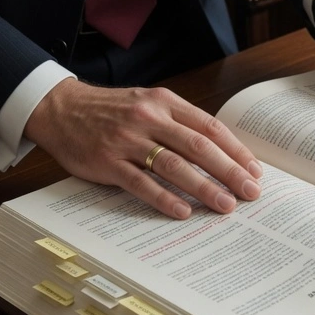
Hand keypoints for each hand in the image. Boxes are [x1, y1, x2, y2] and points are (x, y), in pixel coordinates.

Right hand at [25, 80, 262, 219]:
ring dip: (204, 188)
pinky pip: (141, 183)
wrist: (60, 108)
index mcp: (164, 102)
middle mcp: (149, 119)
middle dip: (229, 172)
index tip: (254, 171)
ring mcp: (127, 140)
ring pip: (174, 166)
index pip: (209, 128)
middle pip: (199, 147)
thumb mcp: (147, 103)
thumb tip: (218, 152)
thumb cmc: (110, 110)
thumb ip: (178, 123)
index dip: (235, 151)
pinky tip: (183, 211)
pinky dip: (164, 198)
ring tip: (225, 206)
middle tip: (250, 193)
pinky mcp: (107, 162)